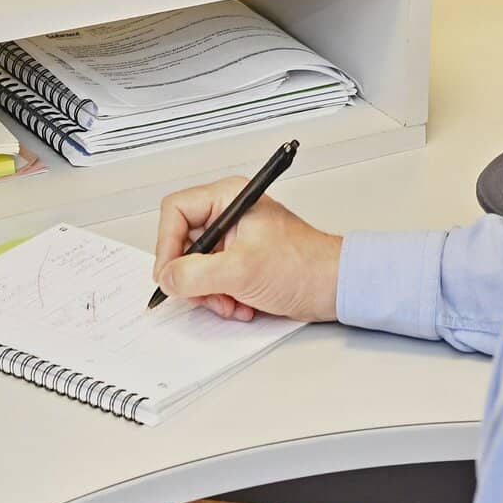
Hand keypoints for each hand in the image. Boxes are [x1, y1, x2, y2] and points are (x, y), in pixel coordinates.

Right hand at [152, 175, 341, 322]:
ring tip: (231, 301)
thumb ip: (196, 274)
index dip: (167, 244)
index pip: (175, 211)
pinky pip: (212, 281)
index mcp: (228, 198)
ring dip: (209, 293)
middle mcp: (228, 215)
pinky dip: (222, 298)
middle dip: (193, 277)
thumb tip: (167, 277)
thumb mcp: (241, 270)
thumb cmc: (305, 266)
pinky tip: (242, 304)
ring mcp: (234, 240)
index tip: (170, 272)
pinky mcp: (239, 262)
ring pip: (195, 267)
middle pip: (182, 243)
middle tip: (205, 292)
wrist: (335, 288)